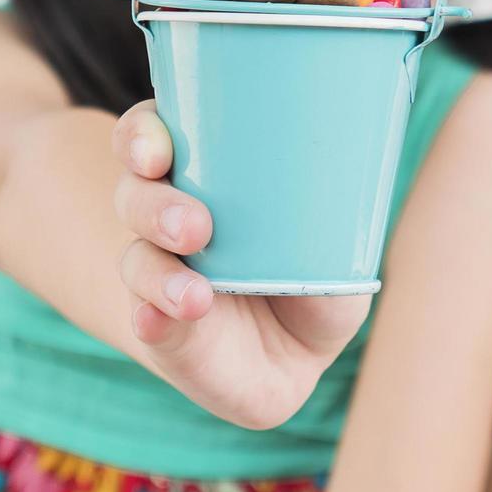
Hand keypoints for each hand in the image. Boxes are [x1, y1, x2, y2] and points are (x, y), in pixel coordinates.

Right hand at [110, 101, 371, 428]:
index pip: (152, 134)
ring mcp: (161, 275)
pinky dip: (150, 319)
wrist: (296, 357)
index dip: (143, 134)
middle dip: (156, 206)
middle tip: (196, 228)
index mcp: (203, 176)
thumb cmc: (315, 278)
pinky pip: (145, 321)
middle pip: (135, 194)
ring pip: (137, 259)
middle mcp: (168, 217)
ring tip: (195, 296)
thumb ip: (340, 216)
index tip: (154, 152)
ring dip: (158, 274)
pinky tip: (157, 322)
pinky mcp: (161, 329)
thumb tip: (356, 182)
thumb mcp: (342, 243)